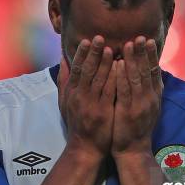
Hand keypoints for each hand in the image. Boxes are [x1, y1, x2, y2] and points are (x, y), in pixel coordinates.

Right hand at [58, 35, 116, 160]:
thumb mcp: (65, 102)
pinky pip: (109, 92)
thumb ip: (64, 80)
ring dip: (104, 63)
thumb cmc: (77, 122)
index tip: (86, 40)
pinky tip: (120, 68)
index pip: (75, 69)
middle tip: (99, 37)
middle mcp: (79, 96)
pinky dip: (114, 78)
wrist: (85, 148)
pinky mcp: (103, 111)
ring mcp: (91, 104)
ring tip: (111, 48)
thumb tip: (63, 59)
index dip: (80, 54)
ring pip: (98, 79)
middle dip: (92, 53)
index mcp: (71, 92)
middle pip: (86, 71)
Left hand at [111, 36, 162, 157]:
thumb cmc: (136, 127)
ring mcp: (140, 104)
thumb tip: (148, 72)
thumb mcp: (147, 107)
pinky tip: (118, 64)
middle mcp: (150, 98)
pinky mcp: (128, 111)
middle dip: (143, 52)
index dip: (151, 55)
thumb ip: (147, 89)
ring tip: (129, 43)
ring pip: (137, 77)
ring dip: (133, 59)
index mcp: (154, 96)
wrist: (133, 149)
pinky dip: (122, 75)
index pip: (154, 71)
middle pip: (147, 70)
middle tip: (140, 35)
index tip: (148, 40)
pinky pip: (125, 90)